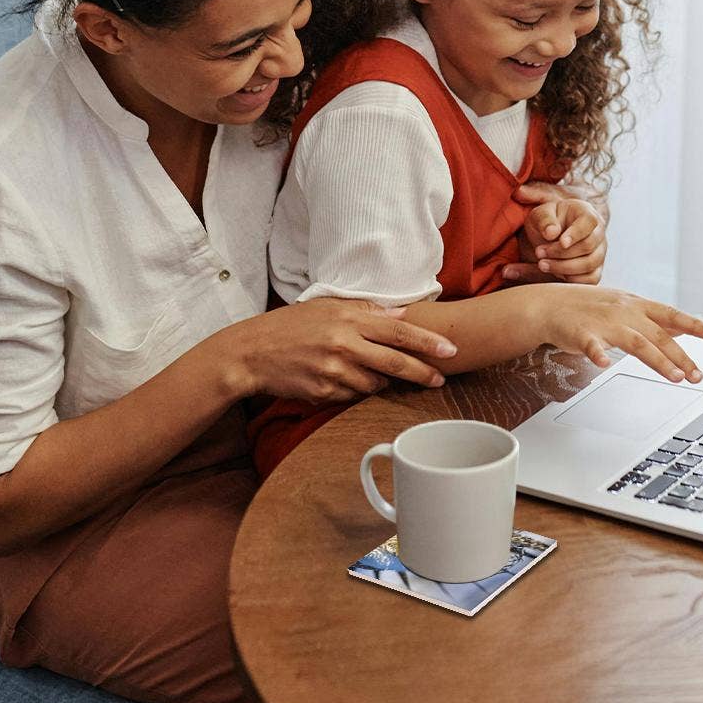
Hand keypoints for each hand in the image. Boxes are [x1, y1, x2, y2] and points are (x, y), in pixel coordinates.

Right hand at [224, 298, 457, 403]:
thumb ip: (366, 311)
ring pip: (375, 384)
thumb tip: (400, 313)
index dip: (427, 343)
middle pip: (395, 363)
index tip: (450, 351)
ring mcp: (334, 371)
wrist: (251, 353)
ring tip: (367, 369)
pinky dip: (355, 389)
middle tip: (441, 378)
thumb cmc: (291, 326)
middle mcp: (344, 345)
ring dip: (382, 381)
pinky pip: (352, 396)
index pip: (398, 332)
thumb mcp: (328, 306)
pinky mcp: (324, 393)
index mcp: (349, 320)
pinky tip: (342, 378)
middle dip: (423, 373)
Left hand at [505, 188, 606, 284]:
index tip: (561, 242)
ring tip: (542, 264)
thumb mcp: (540, 215)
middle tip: (539, 252)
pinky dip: (571, 279)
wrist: (549, 236)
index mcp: (586, 213)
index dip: (576, 234)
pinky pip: (590, 280)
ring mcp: (599, 253)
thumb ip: (544, 220)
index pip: (588, 222)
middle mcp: (598, 233)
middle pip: (587, 246)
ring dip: (563, 267)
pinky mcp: (595, 270)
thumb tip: (551, 233)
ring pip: (589, 264)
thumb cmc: (547, 222)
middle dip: (561, 252)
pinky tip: (553, 274)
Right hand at [539, 284, 702, 381]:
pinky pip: (590, 345)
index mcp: (636, 305)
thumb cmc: (589, 307)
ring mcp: (603, 322)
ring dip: (657, 360)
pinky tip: (603, 364)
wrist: (550, 304)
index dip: (692, 324)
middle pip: (658, 334)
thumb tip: (682, 327)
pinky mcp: (581, 334)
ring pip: (635, 342)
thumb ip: (652, 318)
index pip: (670, 314)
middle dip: (680, 356)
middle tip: (697, 375)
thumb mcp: (625, 305)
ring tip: (675, 377)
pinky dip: (596, 354)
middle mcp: (624, 312)